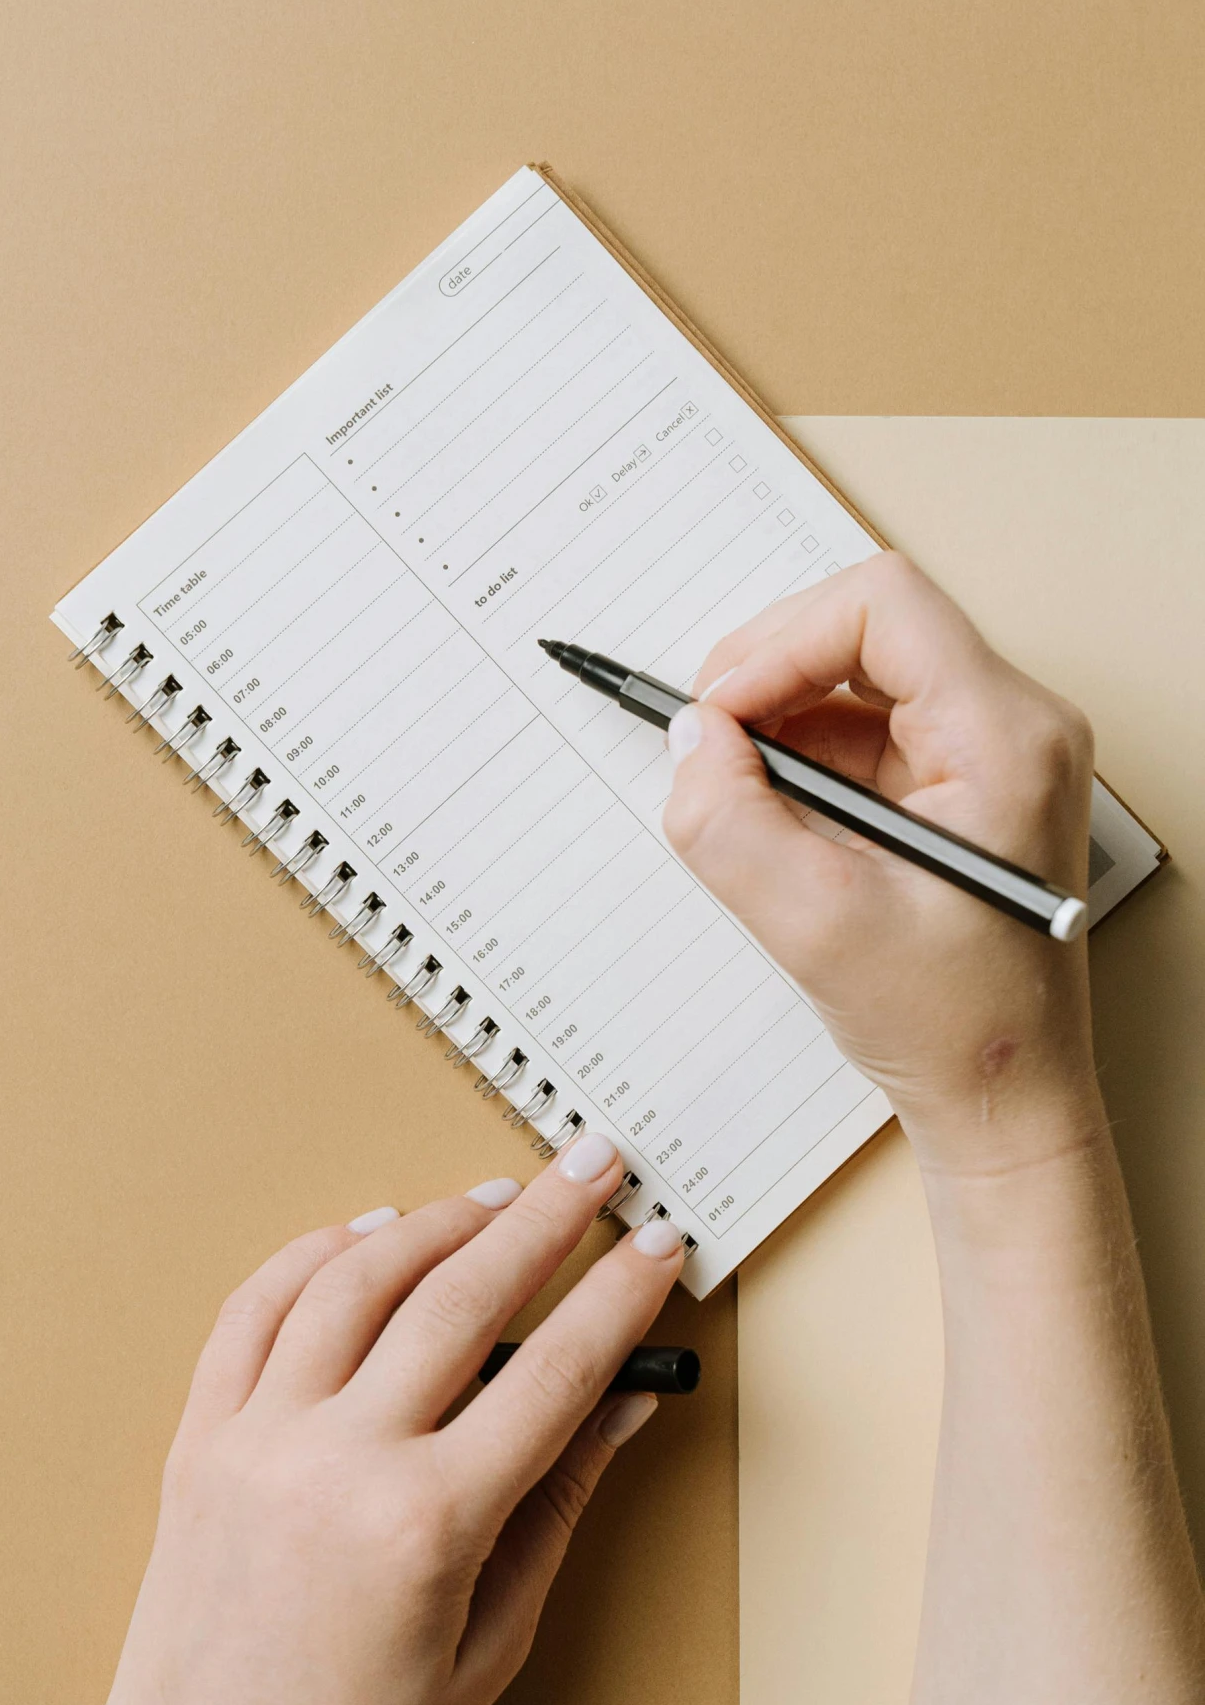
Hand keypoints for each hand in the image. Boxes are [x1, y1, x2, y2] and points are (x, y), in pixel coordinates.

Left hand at [76, 1138, 681, 1704]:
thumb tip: (618, 1411)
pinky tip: (367, 1231)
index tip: (656, 1249)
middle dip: (542, 1222)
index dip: (616, 1300)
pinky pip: (254, 1310)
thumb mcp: (488, 1648)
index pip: (552, 1374)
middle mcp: (338, 1460)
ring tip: (494, 1197)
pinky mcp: (200, 1437)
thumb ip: (554, 1510)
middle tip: (592, 1169)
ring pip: (354, 1280)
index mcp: (425, 1524)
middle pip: (460, 1299)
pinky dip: (313, 1254)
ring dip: (434, 1221)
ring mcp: (259, 1438)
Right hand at [662, 553, 1100, 1171]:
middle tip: (708, 744)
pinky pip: (862, 729)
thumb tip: (692, 739)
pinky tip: (774, 822)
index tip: (721, 714)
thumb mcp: (817, 926)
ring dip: (780, 723)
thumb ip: (731, 822)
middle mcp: (1012, 725)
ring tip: (737, 796)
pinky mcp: (958, 783)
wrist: (1005, 1098)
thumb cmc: (955, 1024)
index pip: (881, 606)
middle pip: (866, 627)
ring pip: (856, 677)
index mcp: (1005, 738)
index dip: (780, 643)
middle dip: (769, 674)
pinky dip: (800, 760)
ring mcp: (989, 752)